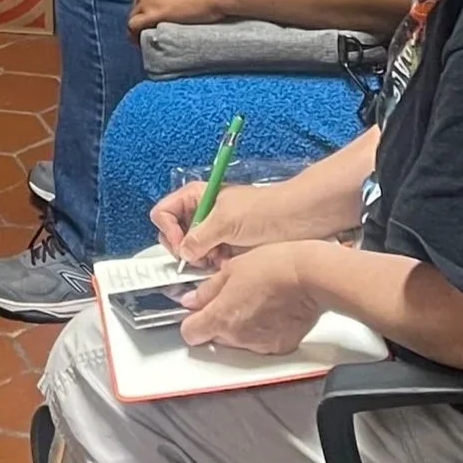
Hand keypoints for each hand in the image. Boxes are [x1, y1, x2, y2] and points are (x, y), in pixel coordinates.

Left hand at [127, 0, 235, 34]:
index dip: (148, 8)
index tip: (154, 19)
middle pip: (137, 7)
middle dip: (142, 20)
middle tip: (151, 33)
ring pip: (133, 18)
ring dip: (137, 30)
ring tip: (146, 42)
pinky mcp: (153, 13)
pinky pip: (134, 27)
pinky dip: (135, 36)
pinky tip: (142, 44)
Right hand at [151, 174, 293, 267]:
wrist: (299, 219)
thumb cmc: (266, 209)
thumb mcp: (225, 220)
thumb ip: (198, 237)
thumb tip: (184, 253)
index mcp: (198, 196)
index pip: (163, 213)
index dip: (169, 230)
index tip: (182, 245)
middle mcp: (203, 213)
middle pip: (173, 234)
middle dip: (185, 249)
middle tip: (200, 256)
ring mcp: (215, 231)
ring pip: (192, 251)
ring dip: (202, 259)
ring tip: (219, 259)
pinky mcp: (227, 247)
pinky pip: (209, 261)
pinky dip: (215, 265)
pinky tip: (228, 263)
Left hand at [178, 244, 323, 355]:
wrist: (312, 275)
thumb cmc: (275, 266)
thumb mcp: (231, 268)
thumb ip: (207, 290)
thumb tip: (191, 300)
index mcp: (221, 317)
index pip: (190, 333)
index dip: (191, 321)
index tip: (196, 312)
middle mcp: (238, 337)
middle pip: (214, 337)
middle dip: (218, 321)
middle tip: (232, 298)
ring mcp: (261, 344)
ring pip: (238, 340)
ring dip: (240, 326)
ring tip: (256, 300)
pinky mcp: (281, 347)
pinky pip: (262, 342)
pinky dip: (262, 330)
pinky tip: (271, 310)